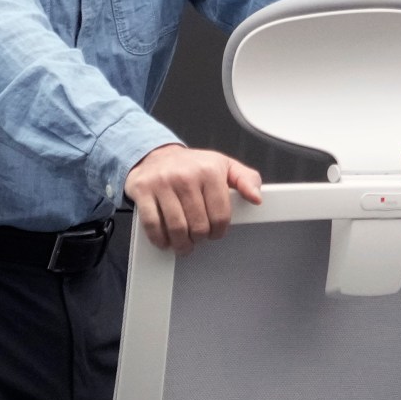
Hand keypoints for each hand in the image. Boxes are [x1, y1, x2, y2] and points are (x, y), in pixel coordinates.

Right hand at [123, 143, 262, 251]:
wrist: (155, 155)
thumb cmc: (192, 165)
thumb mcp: (224, 166)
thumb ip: (246, 180)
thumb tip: (257, 197)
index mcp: (210, 170)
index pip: (220, 215)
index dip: (219, 230)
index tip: (216, 232)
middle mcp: (186, 175)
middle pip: (198, 225)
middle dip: (199, 238)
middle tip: (198, 237)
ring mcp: (163, 183)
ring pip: (176, 228)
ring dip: (181, 244)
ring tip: (184, 244)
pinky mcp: (143, 190)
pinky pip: (152, 224)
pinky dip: (159, 239)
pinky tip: (165, 240)